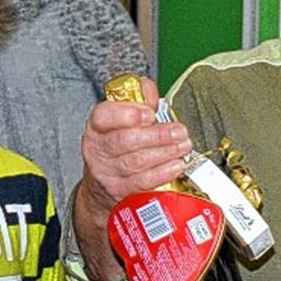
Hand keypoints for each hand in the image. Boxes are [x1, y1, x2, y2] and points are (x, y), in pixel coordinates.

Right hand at [73, 78, 194, 280]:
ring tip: (183, 146)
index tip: (149, 114)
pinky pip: (142, 181)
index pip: (104, 116)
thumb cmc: (117, 148)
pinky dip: (162, 172)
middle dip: (157, 135)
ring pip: (136, 161)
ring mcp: (106, 172)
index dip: (127, 114)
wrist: (103, 187)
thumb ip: (137, 101)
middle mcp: (98, 149)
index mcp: (98, 126)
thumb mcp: (122, 121)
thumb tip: (148, 89)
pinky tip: (176, 165)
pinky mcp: (118, 191)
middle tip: (179, 131)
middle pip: (126, 140)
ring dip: (165, 152)